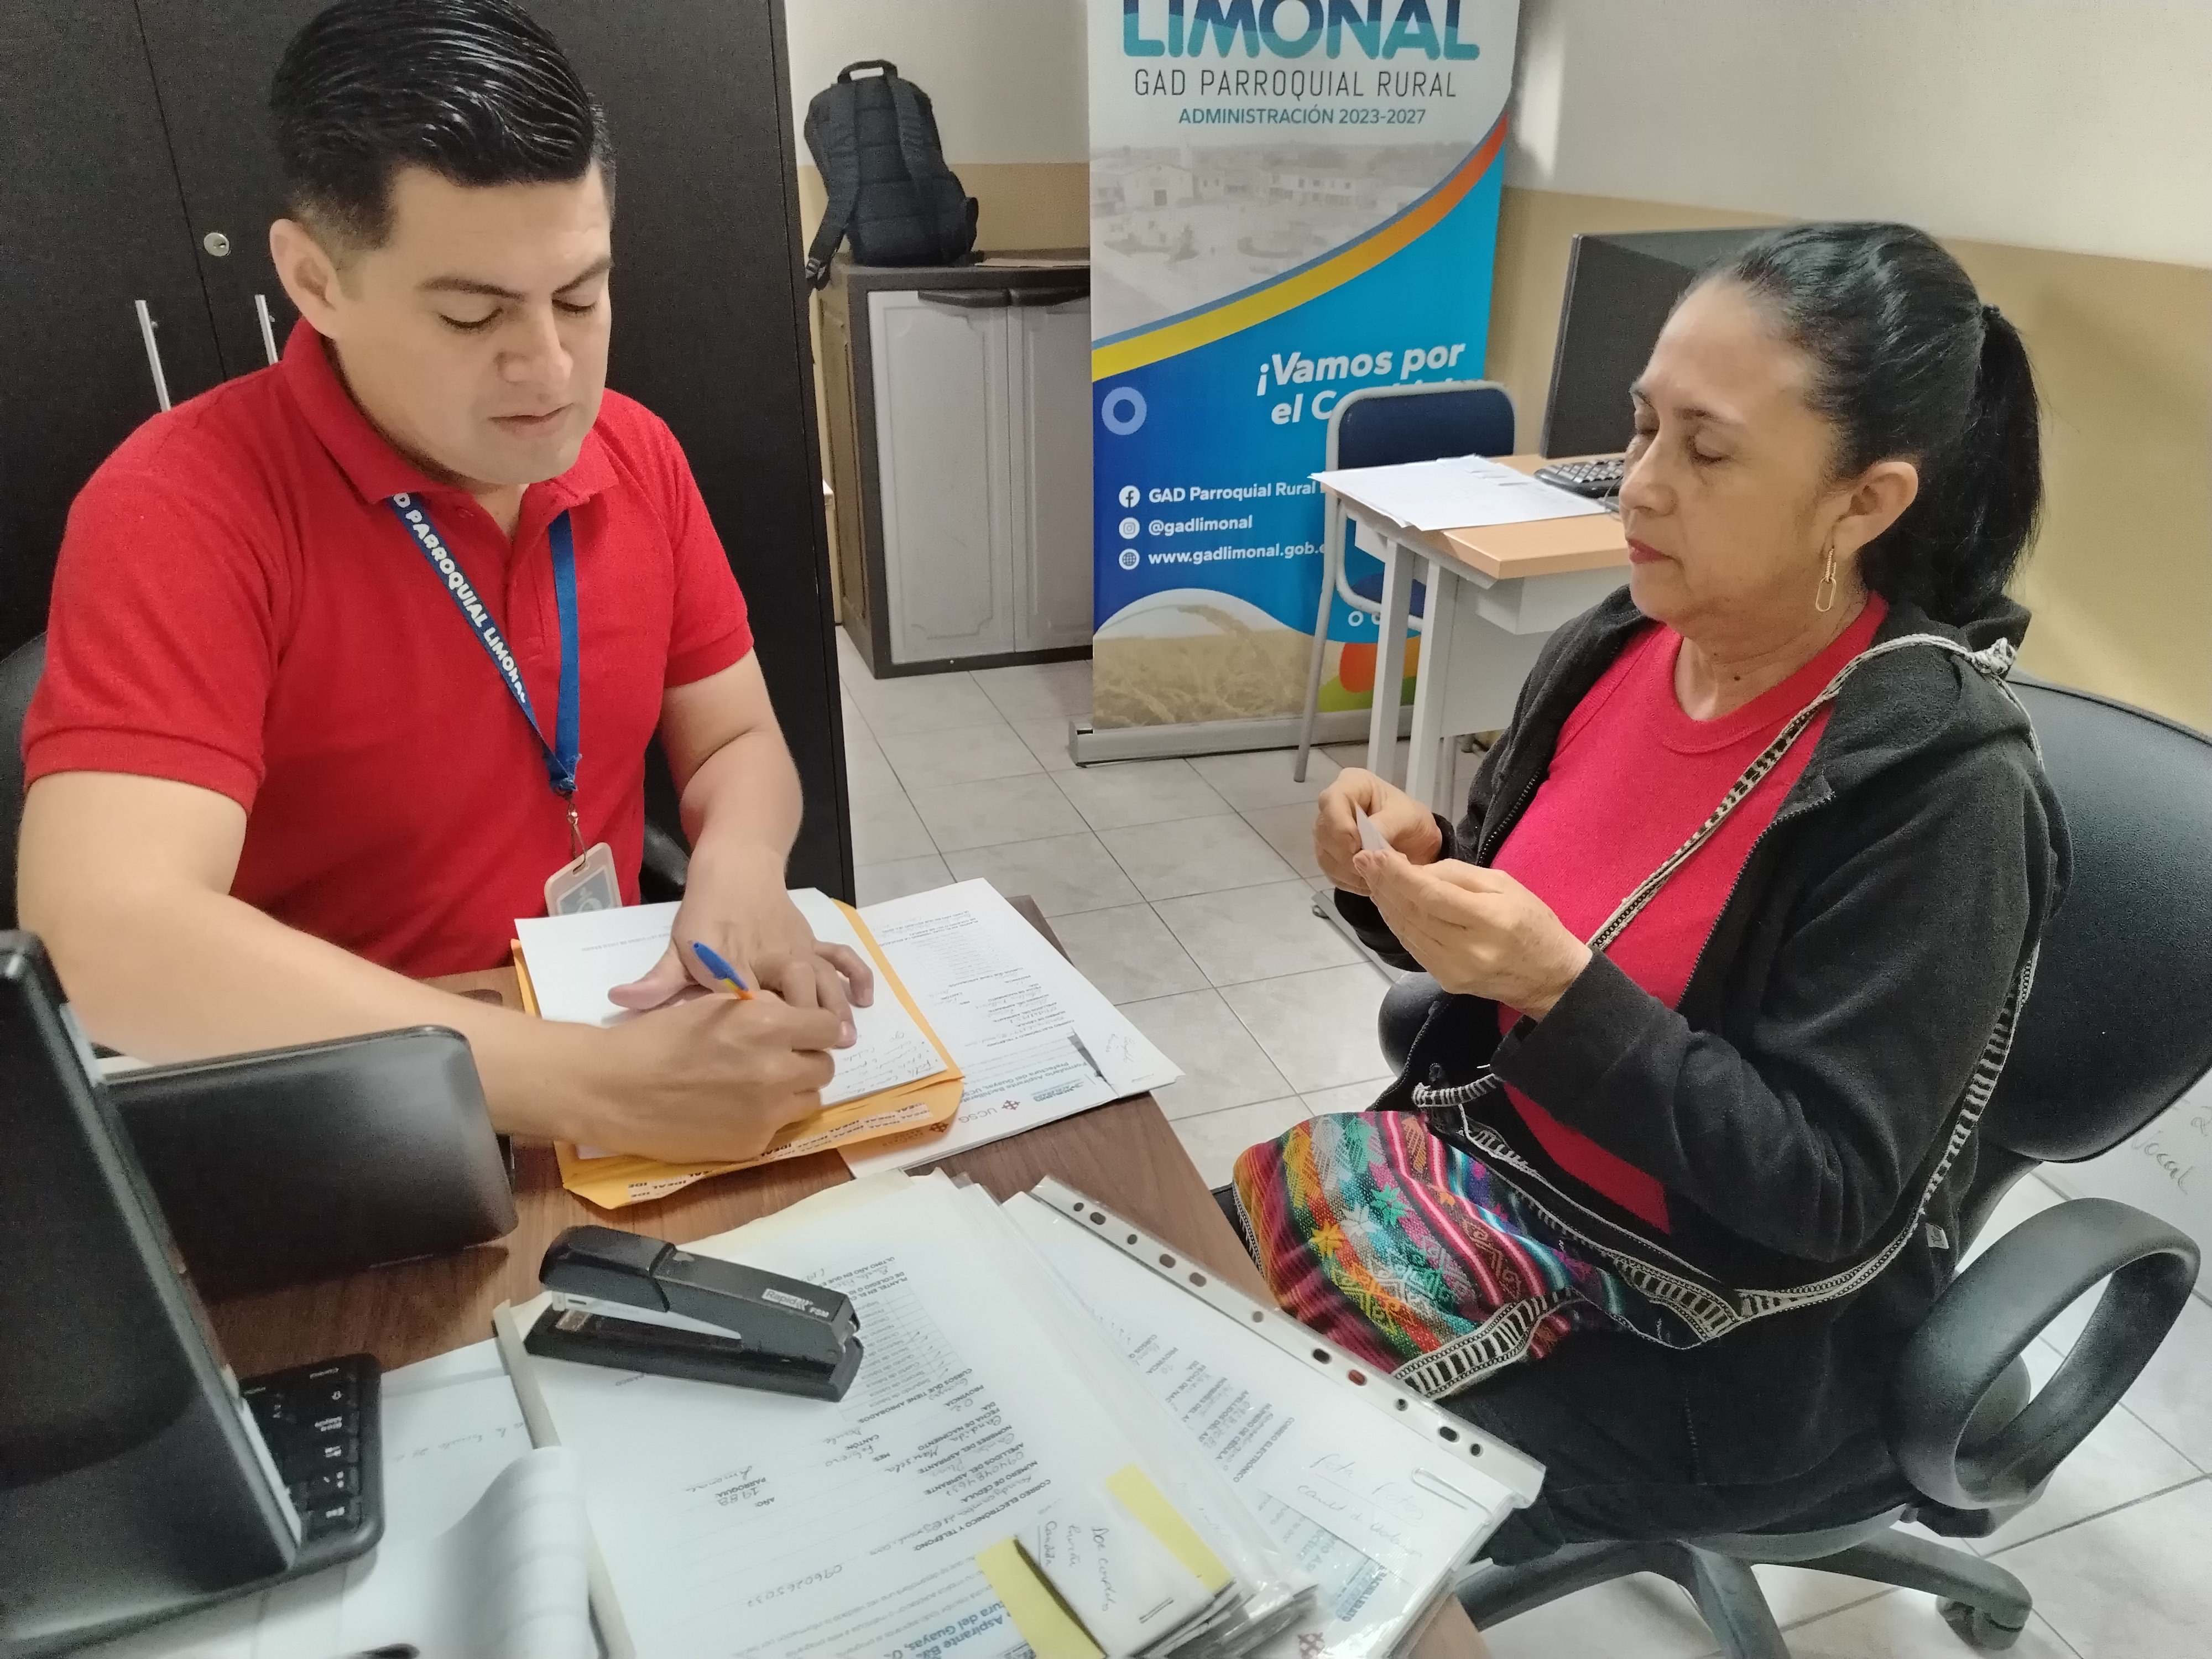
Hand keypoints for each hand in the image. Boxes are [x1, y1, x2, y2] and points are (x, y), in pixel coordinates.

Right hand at [578, 992, 841, 1162]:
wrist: (612, 1089)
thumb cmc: (658, 1037)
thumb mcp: (715, 1005)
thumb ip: (763, 1009)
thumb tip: (799, 1015)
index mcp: (767, 1025)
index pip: (829, 1027)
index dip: (818, 1028)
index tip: (807, 1031)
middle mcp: (776, 1069)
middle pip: (824, 1067)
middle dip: (806, 1059)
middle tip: (778, 1058)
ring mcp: (767, 1112)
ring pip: (809, 1099)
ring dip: (793, 1090)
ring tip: (757, 1084)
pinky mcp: (753, 1144)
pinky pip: (779, 1127)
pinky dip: (765, 1117)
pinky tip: (732, 1109)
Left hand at [608, 844, 874, 1042]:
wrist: (739, 862)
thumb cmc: (708, 909)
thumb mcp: (681, 943)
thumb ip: (659, 980)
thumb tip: (620, 1001)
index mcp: (738, 964)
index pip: (750, 1005)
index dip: (759, 1032)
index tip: (764, 1061)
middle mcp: (775, 958)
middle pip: (797, 995)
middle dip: (808, 1026)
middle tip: (817, 1058)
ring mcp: (799, 950)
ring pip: (824, 981)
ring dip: (835, 1009)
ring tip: (842, 1039)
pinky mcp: (813, 942)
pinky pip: (841, 958)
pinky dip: (857, 976)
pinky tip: (866, 1000)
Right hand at [1314, 768, 1444, 892]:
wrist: (1417, 842)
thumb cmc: (1412, 820)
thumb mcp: (1408, 817)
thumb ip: (1386, 825)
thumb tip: (1364, 841)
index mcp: (1352, 785)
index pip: (1331, 800)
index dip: (1338, 824)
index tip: (1356, 845)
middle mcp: (1334, 807)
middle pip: (1324, 831)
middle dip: (1347, 854)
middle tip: (1374, 865)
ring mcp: (1329, 833)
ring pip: (1325, 854)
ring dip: (1349, 870)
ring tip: (1376, 875)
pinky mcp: (1331, 855)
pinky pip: (1331, 872)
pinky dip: (1350, 881)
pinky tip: (1370, 880)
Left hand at [1354, 845, 1591, 1018]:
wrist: (1550, 978)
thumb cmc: (1532, 923)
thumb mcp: (1504, 885)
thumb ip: (1457, 875)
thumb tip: (1414, 870)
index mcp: (1488, 919)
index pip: (1429, 895)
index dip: (1396, 874)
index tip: (1372, 854)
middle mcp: (1466, 949)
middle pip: (1411, 912)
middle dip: (1383, 884)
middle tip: (1364, 860)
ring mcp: (1452, 969)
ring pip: (1406, 931)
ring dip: (1385, 903)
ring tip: (1373, 878)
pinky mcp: (1445, 980)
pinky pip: (1412, 946)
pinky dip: (1398, 923)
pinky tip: (1390, 905)